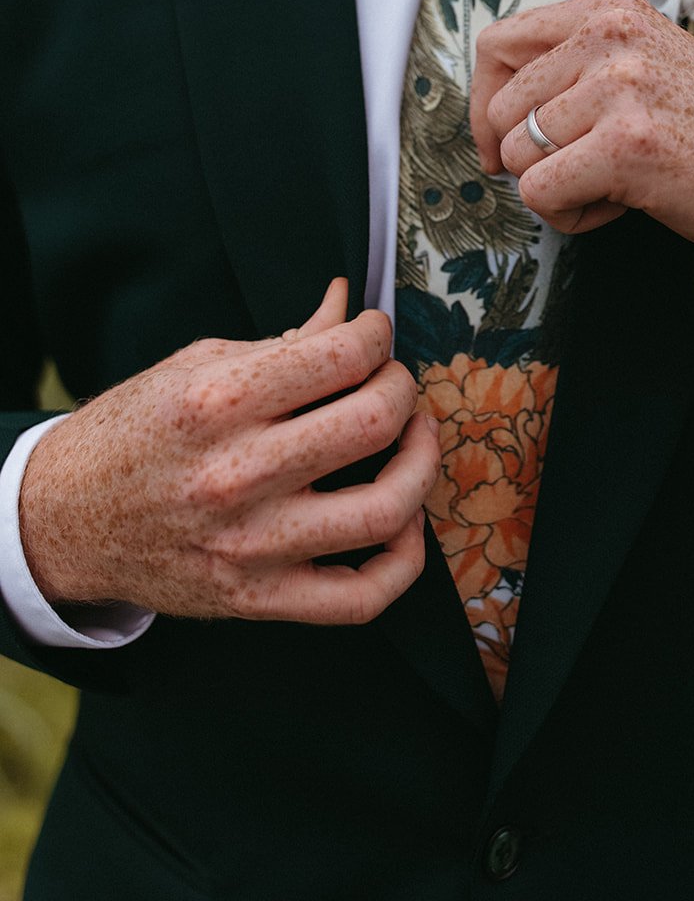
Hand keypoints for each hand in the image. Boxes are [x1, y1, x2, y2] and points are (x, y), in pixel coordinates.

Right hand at [19, 280, 440, 624]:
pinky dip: (404, 561)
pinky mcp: (257, 598)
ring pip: (384, 511)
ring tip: (414, 440)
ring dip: (421, 466)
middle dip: (402, 389)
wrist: (63, 520)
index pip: (341, 356)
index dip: (377, 334)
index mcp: (219, 403)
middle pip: (373, 423)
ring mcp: (251, 545)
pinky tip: (405, 523)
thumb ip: (284, 341)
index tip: (374, 334)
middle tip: (392, 381)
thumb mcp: (195, 365)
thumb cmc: (135, 432)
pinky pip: (360, 598)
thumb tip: (345, 303)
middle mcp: (238, 474)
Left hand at [471, 0, 693, 256]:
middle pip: (503, 109)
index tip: (501, 142)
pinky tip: (616, 205)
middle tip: (584, 168)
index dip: (485, 104)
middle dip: (527, 157)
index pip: (498, 44)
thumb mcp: (638, 62)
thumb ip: (571, 64)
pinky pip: (540, 192)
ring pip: (519, 155)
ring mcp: (620, 85)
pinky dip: (569, 214)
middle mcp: (611, 34)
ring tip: (611, 183)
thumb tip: (488, 109)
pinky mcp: (627, 143)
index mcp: (609, 8)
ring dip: (556, 188)